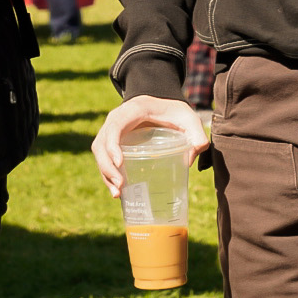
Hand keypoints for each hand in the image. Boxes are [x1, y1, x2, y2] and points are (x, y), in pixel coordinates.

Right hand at [91, 95, 208, 197]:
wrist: (162, 104)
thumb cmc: (174, 111)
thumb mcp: (189, 118)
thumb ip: (197, 134)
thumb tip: (193, 156)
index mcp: (132, 111)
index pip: (115, 126)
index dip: (112, 145)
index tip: (120, 164)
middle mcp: (116, 119)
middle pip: (101, 143)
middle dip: (107, 167)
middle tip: (120, 186)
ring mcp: (111, 131)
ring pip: (99, 153)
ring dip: (105, 174)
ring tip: (117, 194)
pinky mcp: (113, 142)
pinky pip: (104, 158)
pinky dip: (107, 174)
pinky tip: (118, 192)